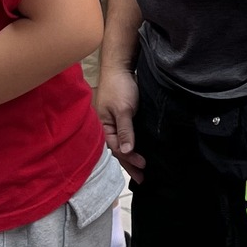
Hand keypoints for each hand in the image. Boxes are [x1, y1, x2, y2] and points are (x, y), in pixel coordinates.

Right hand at [97, 62, 144, 180]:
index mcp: (103, 127)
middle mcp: (108, 127)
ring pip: (123, 144)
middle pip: (119, 150)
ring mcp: (115, 123)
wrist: (120, 67)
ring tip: (141, 170)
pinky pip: (127, 136)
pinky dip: (133, 145)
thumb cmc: (119, 87)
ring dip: (131, 157)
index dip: (130, 158)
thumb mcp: (123, 109)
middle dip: (130, 164)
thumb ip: (125, 131)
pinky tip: (139, 151)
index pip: (117, 148)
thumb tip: (127, 152)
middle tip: (142, 178)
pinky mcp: (124, 118)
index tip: (143, 165)